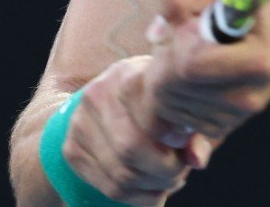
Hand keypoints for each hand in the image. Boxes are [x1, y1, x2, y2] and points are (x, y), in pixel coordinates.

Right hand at [60, 56, 209, 205]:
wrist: (114, 96)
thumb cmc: (160, 100)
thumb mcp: (182, 104)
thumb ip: (197, 131)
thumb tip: (197, 160)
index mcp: (128, 74)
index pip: (150, 116)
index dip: (173, 141)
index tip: (184, 143)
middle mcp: (98, 95)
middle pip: (131, 148)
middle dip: (165, 170)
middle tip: (181, 170)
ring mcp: (80, 123)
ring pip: (121, 174)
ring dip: (153, 187)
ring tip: (170, 179)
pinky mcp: (72, 149)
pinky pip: (108, 187)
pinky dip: (138, 197)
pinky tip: (153, 188)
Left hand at [144, 0, 269, 141]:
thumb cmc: (251, 1)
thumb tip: (155, 35)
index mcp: (257, 62)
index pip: (190, 64)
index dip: (175, 43)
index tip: (186, 25)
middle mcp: (249, 98)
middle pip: (174, 87)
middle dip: (163, 59)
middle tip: (177, 38)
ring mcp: (236, 118)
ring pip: (169, 105)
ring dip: (164, 77)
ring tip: (185, 54)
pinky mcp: (224, 127)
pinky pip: (176, 119)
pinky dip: (172, 97)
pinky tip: (189, 76)